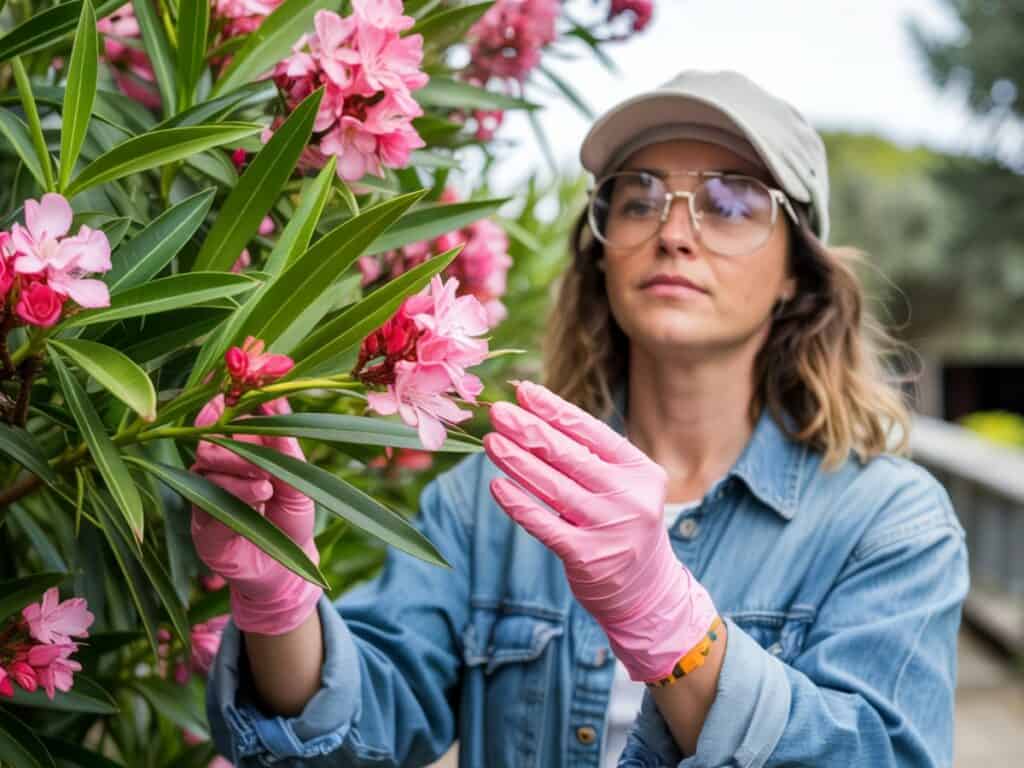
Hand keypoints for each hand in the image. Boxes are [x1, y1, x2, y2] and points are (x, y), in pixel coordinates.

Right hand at [189, 394, 321, 635]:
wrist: (288, 569)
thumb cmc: (292, 518)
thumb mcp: (299, 478)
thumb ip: (285, 443)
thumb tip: (276, 400)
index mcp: (238, 449)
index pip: (219, 416)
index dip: (221, 404)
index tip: (234, 399)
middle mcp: (215, 467)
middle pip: (208, 438)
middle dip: (235, 444)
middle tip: (263, 461)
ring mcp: (205, 493)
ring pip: (206, 464)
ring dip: (239, 469)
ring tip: (268, 486)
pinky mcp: (201, 521)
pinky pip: (207, 497)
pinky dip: (236, 491)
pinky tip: (260, 494)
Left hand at [484, 381, 716, 681]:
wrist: (647, 590)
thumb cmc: (623, 524)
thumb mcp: (623, 485)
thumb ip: (590, 456)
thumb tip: (535, 416)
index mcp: (639, 470)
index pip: (591, 431)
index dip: (555, 410)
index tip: (524, 391)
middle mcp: (629, 496)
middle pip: (569, 456)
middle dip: (529, 430)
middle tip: (497, 411)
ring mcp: (609, 528)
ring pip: (552, 487)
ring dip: (516, 461)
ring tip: (491, 442)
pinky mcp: (587, 557)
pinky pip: (544, 524)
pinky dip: (518, 504)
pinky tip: (497, 486)